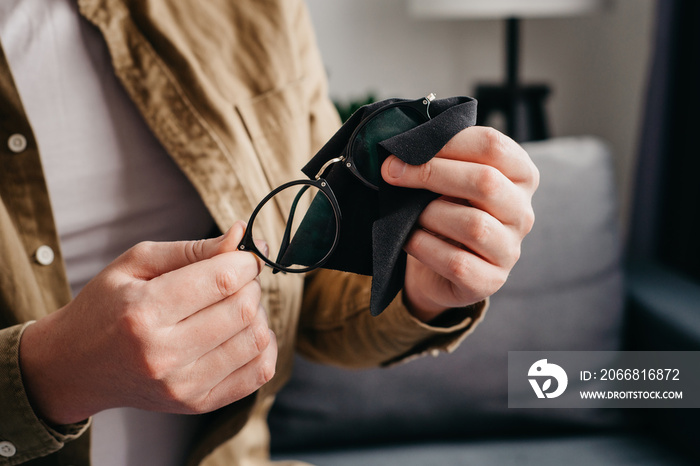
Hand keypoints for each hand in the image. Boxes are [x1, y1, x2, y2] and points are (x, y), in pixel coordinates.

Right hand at [19, 221, 276, 424]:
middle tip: (237, 280)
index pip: (222, 281)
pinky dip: (264, 345)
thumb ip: (193, 249)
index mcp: (143, 311)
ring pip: (257, 339)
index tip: (243, 256)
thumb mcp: (137, 263)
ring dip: (258, 314)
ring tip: (235, 306)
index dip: (245, 262)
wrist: (77, 366)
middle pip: (243, 310)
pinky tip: (243, 332)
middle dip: (251, 285)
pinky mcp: (198, 404)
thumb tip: (241, 236)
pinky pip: (259, 371)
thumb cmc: (107, 306)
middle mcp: (163, 355)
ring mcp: (183, 386)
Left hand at [381, 127, 538, 321]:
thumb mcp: (449, 180)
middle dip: (432, 173)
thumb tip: (401, 151)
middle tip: (392, 172)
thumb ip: (439, 160)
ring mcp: (509, 250)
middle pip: (486, 182)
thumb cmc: (446, 212)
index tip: (410, 146)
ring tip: (409, 213)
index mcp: (520, 176)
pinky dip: (425, 247)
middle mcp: (522, 213)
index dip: (448, 142)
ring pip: (474, 225)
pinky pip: (457, 262)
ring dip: (429, 214)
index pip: (494, 145)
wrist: (439, 269)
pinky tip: (410, 239)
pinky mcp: (490, 281)